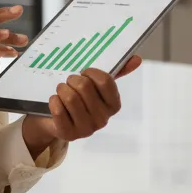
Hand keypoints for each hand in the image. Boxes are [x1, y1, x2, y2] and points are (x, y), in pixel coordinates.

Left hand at [23, 57, 142, 153]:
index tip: (84, 73)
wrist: (54, 119)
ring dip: (61, 89)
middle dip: (72, 79)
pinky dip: (54, 101)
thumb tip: (137, 59)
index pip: (105, 81)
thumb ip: (116, 72)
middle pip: (84, 86)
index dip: (91, 72)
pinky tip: (56, 102)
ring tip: (61, 91)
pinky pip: (58, 110)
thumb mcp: (96, 85)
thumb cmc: (79, 98)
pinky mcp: (69, 134)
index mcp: (113, 105)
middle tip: (69, 82)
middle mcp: (103, 119)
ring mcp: (86, 129)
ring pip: (70, 97)